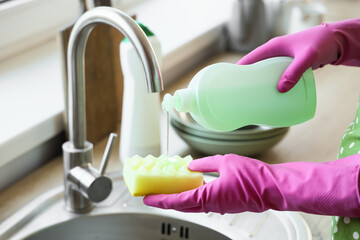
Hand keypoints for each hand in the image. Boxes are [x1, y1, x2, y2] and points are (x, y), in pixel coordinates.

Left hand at [144, 154, 359, 216]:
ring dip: (179, 198)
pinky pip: (204, 202)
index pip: (178, 201)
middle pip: (182, 205)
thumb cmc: (254, 176)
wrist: (274, 187)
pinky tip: (190, 186)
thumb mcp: (225, 162)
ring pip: (193, 204)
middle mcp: (212, 205)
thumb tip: (192, 164)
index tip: (147, 198)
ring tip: (168, 189)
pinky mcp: (226, 204)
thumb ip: (206, 164)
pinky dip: (192, 196)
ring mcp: (219, 207)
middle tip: (154, 193)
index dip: (161, 200)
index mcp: (209, 197)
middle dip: (166, 199)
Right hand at [237, 19, 359, 91]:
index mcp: (273, 47)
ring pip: (266, 73)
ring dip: (260, 83)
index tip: (230, 80)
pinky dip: (271, 85)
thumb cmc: (321, 44)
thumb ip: (294, 72)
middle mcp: (275, 54)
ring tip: (253, 97)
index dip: (240, 69)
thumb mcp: (306, 57)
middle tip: (240, 93)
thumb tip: (280, 90)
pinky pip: (276, 77)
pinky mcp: (290, 67)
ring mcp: (282, 61)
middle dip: (247, 79)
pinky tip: (271, 95)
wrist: (338, 41)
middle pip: (256, 68)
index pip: (251, 58)